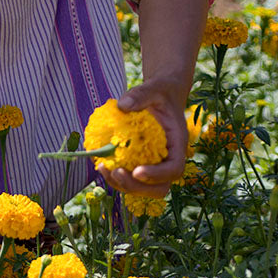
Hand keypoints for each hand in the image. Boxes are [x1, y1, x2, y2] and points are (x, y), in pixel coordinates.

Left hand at [98, 77, 189, 197]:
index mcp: (177, 144)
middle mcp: (168, 159)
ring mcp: (154, 165)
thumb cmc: (159, 93)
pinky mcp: (140, 163)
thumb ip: (140, 95)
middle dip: (136, 186)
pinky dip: (115, 176)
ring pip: (142, 188)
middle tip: (116, 172)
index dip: (157, 175)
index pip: (174, 169)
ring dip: (122, 184)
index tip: (137, 171)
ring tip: (103, 168)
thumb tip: (122, 105)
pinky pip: (129, 178)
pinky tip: (101, 163)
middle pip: (159, 188)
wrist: (159, 96)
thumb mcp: (153, 89)